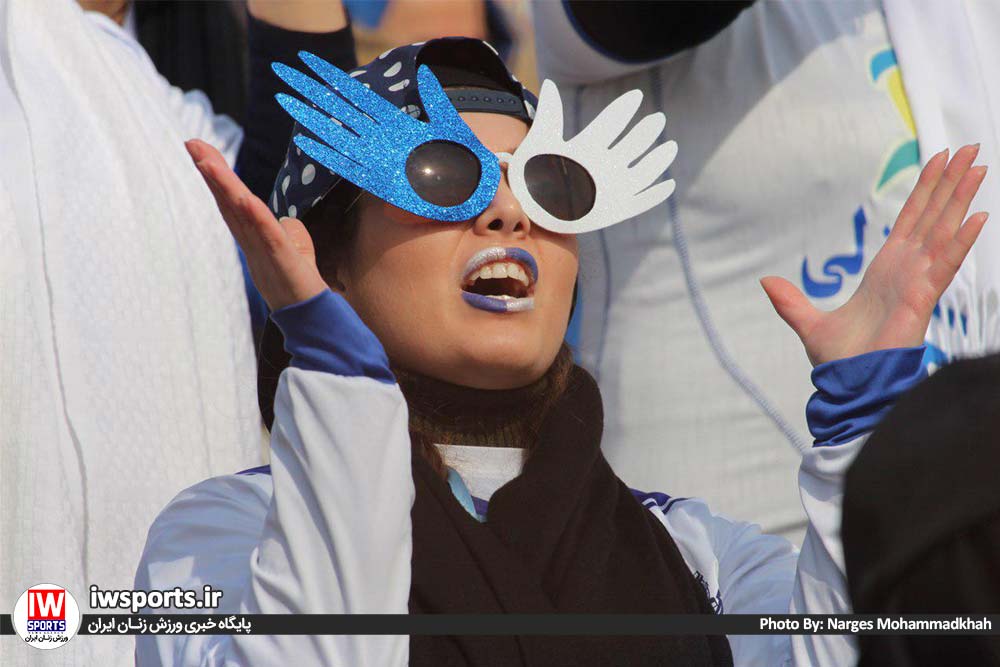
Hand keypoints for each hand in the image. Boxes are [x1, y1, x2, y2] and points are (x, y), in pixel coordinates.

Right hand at [186, 139, 327, 310]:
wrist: (312, 318)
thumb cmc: (300, 286)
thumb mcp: (295, 251)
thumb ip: (290, 233)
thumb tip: (289, 223)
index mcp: (253, 236)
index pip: (232, 201)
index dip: (217, 176)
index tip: (199, 149)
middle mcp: (253, 242)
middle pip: (229, 202)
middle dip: (212, 172)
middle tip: (192, 143)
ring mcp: (264, 252)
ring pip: (242, 215)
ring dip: (225, 188)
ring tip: (208, 162)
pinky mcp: (282, 262)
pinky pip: (268, 237)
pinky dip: (256, 218)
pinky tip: (246, 200)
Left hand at [762, 144, 988, 365]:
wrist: (850, 386)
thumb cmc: (842, 360)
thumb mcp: (808, 323)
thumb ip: (790, 301)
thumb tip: (766, 282)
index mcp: (886, 270)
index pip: (911, 220)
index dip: (926, 191)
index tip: (939, 161)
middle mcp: (908, 270)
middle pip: (933, 216)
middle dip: (950, 183)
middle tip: (970, 149)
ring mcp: (918, 282)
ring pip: (944, 232)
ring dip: (961, 200)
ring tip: (979, 167)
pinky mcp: (922, 299)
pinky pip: (946, 264)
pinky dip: (961, 241)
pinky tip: (977, 217)